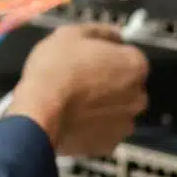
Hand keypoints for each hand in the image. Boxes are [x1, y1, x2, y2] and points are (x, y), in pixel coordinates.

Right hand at [6, 23, 148, 155]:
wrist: (38, 112)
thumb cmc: (54, 69)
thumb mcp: (70, 34)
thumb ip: (100, 31)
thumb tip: (115, 33)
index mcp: (134, 65)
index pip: (128, 55)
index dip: (107, 55)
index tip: (89, 58)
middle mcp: (138, 96)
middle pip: (126, 85)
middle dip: (108, 83)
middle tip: (79, 79)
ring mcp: (125, 123)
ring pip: (116, 110)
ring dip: (102, 106)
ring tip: (74, 102)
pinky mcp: (109, 145)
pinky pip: (104, 131)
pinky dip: (93, 127)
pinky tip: (73, 119)